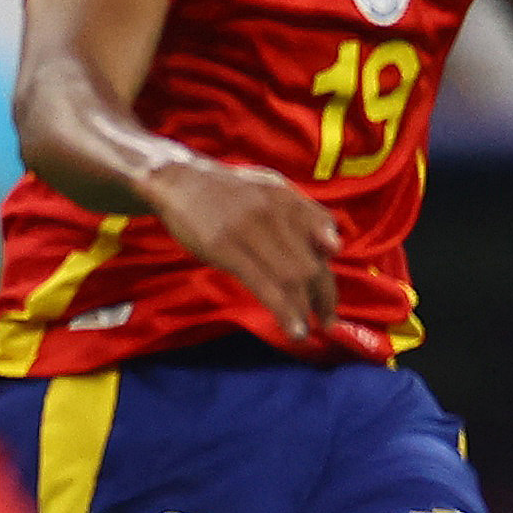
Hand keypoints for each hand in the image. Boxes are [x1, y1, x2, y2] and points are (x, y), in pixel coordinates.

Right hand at [149, 156, 343, 342]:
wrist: (179, 181)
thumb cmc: (226, 192)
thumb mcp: (268, 188)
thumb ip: (301, 214)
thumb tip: (333, 247)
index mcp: (287, 198)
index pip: (325, 232)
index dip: (331, 264)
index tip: (330, 294)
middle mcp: (275, 213)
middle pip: (312, 262)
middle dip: (324, 298)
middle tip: (327, 322)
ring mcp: (251, 231)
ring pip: (292, 277)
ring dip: (307, 310)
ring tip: (310, 332)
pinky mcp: (227, 249)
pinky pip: (265, 285)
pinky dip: (285, 311)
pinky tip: (294, 330)